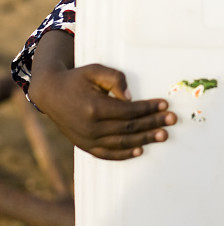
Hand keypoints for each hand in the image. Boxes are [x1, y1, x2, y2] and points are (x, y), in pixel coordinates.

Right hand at [30, 62, 176, 160]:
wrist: (50, 93)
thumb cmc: (77, 79)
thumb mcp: (95, 70)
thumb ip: (115, 80)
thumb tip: (131, 98)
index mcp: (94, 107)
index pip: (129, 111)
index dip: (148, 108)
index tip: (165, 104)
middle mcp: (91, 127)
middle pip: (129, 128)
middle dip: (153, 123)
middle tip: (172, 120)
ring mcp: (87, 139)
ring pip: (121, 143)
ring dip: (145, 139)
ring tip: (163, 135)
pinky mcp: (84, 146)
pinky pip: (107, 154)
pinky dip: (124, 154)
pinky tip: (140, 150)